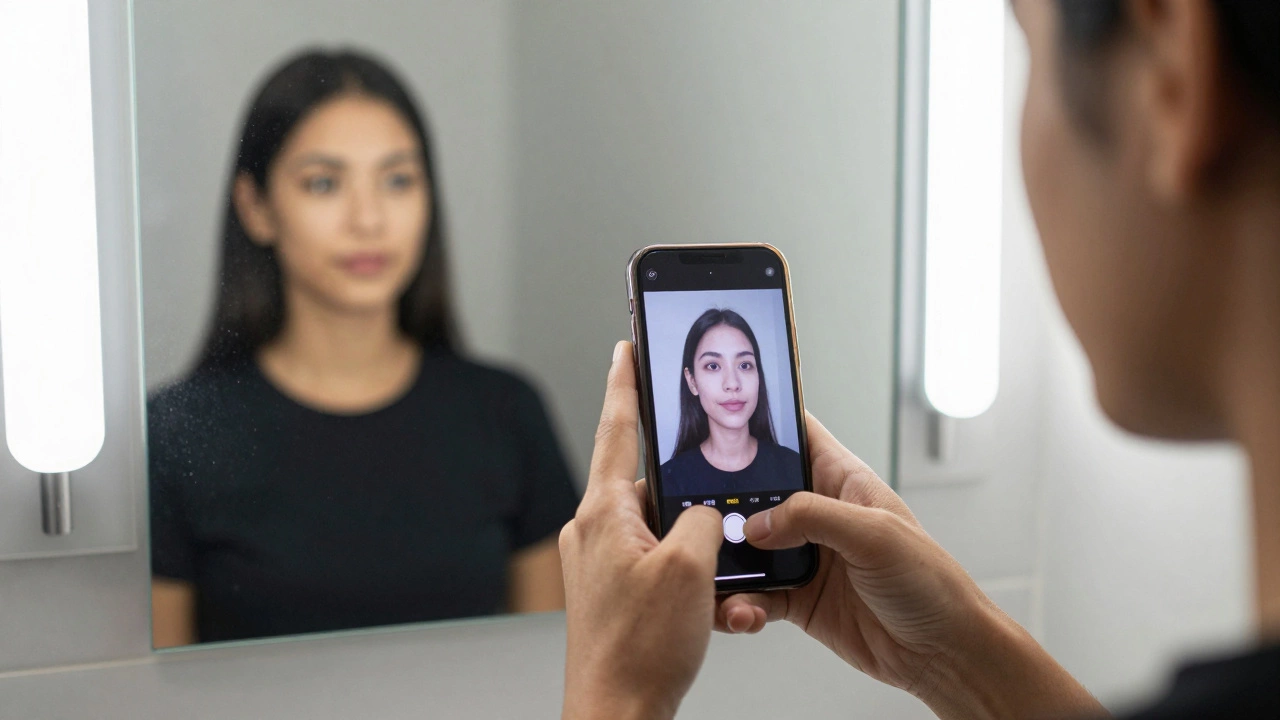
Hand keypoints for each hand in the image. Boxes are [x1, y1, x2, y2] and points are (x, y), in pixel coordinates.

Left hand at [559, 341, 723, 719]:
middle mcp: (596, 533)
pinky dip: (691, 584)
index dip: (626, 383)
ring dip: (701, 557)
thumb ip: (707, 520)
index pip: (616, 429)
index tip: (627, 347)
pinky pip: (662, 569)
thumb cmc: (638, 651)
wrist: (616, 715)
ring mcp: (603, 564)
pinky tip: (709, 613)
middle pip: (656, 490)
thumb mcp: (692, 571)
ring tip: (717, 594)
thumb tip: (710, 512)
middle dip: (697, 506)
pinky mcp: (615, 593)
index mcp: (604, 513)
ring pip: (667, 535)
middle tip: (722, 521)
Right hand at [717, 416, 1105, 719]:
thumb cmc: (930, 583)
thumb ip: (813, 516)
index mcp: (841, 480)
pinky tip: (740, 612)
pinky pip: (752, 593)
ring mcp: (803, 556)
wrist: (942, 652)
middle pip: (754, 492)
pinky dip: (737, 603)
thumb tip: (757, 522)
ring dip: (725, 560)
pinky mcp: (796, 597)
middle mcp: (817, 514)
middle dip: (722, 501)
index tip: (719, 419)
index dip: (761, 421)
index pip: (796, 434)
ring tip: (714, 574)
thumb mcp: (875, 534)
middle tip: (695, 513)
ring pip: (745, 546)